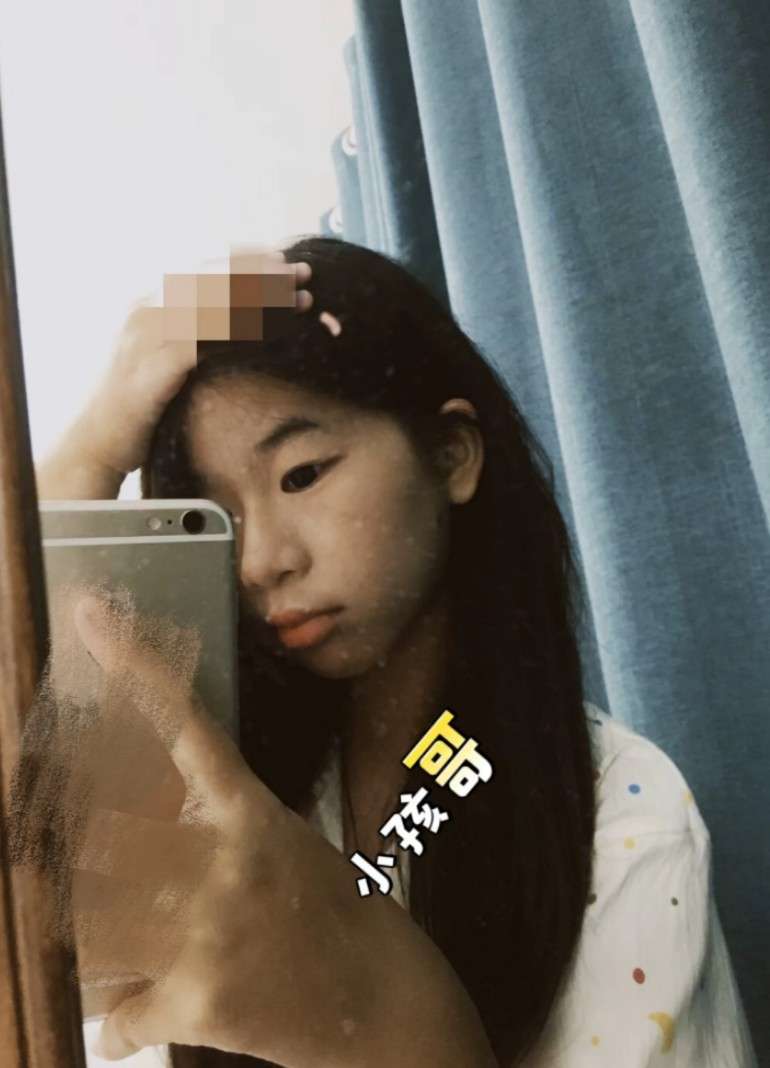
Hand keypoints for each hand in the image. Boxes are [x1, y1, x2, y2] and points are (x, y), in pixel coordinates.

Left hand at [71, 591, 439, 1067]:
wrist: (381, 999)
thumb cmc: (328, 911)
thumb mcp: (277, 843)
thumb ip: (203, 825)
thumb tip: (110, 827)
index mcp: (248, 809)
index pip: (181, 720)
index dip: (131, 663)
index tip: (90, 612)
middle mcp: (225, 858)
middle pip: (97, 826)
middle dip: (65, 849)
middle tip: (49, 853)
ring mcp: (210, 928)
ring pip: (89, 925)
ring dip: (88, 944)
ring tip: (117, 949)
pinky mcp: (200, 999)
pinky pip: (117, 1013)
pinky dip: (120, 1019)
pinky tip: (142, 1009)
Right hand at [73, 249, 313, 477]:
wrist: (98, 442)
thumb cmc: (141, 405)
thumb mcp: (169, 359)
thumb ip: (195, 336)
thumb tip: (240, 324)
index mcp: (152, 301)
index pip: (204, 267)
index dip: (246, 260)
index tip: (283, 260)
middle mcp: (148, 308)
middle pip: (212, 276)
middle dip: (261, 271)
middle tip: (301, 272)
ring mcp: (147, 334)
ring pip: (211, 301)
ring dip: (258, 297)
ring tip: (296, 297)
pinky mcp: (152, 365)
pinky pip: (202, 339)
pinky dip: (238, 331)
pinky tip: (269, 332)